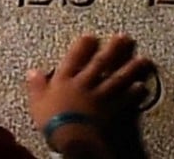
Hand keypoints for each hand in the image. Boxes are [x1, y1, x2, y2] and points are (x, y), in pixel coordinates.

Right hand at [26, 34, 153, 155]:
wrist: (73, 137)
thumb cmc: (53, 121)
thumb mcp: (37, 102)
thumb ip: (36, 85)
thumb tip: (32, 72)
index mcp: (65, 80)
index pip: (75, 58)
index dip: (83, 46)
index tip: (91, 36)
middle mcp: (85, 84)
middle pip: (101, 63)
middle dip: (113, 49)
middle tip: (124, 38)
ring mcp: (100, 96)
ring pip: (117, 78)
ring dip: (130, 68)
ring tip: (141, 59)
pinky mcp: (112, 110)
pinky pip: (125, 99)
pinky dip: (134, 92)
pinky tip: (142, 86)